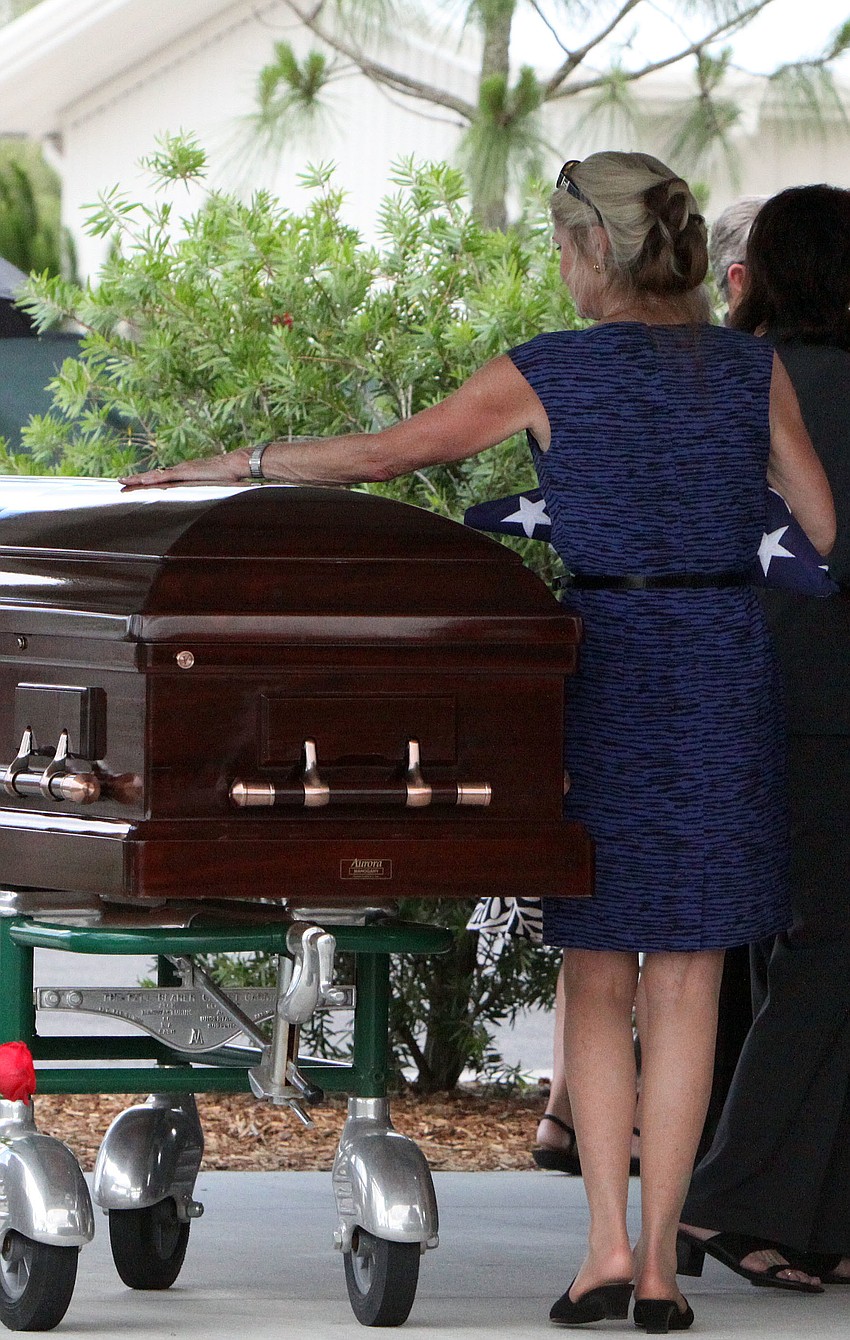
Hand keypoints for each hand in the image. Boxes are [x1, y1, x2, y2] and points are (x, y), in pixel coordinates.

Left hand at [120, 447, 250, 488]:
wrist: (235, 464)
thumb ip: (205, 494)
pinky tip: (141, 481)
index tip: (135, 484)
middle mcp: (179, 471)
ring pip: (155, 476)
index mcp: (184, 475)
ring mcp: (181, 471)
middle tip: (120, 482)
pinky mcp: (185, 472)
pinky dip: (152, 479)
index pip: (161, 478)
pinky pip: (165, 476)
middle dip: (136, 480)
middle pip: (154, 476)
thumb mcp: (212, 488)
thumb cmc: (228, 477)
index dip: (147, 481)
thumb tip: (204, 503)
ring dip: (139, 479)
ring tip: (123, 482)